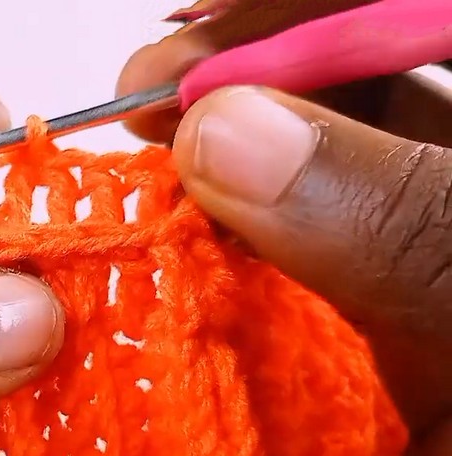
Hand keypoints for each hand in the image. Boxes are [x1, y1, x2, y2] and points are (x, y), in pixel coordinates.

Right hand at [117, 1, 451, 455]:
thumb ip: (403, 224)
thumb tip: (225, 135)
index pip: (434, 5)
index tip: (204, 13)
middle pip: (381, 60)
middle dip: (257, 62)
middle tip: (150, 95)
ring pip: (337, 149)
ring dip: (233, 146)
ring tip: (146, 154)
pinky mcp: (409, 311)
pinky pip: (314, 244)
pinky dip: (241, 232)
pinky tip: (187, 232)